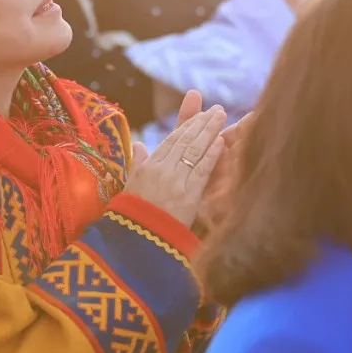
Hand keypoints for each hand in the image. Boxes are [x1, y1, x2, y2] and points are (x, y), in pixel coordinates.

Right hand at [121, 91, 229, 227]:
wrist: (135, 242)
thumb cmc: (130, 218)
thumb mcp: (130, 187)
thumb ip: (138, 164)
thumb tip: (139, 145)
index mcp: (147, 166)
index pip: (171, 140)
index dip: (187, 125)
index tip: (200, 114)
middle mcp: (161, 169)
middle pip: (185, 140)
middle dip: (202, 123)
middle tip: (217, 110)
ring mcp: (175, 181)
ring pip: (194, 150)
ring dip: (209, 131)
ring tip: (221, 117)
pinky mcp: (187, 196)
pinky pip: (201, 170)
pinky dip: (211, 154)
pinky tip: (220, 142)